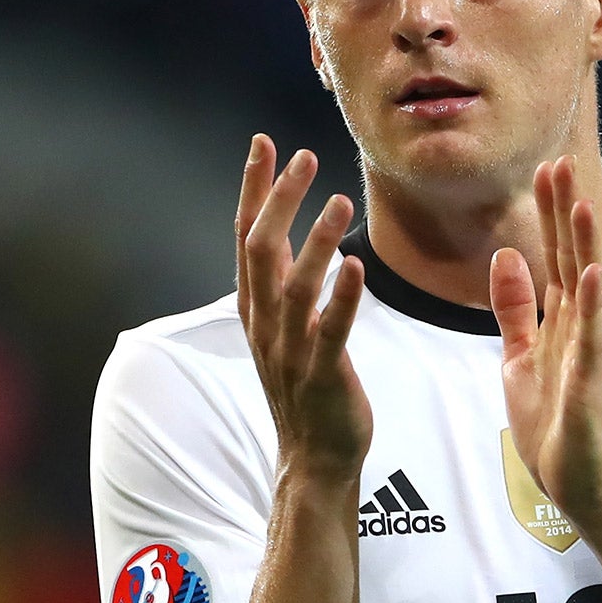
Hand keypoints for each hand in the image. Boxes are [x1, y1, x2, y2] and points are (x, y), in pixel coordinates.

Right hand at [236, 136, 370, 480]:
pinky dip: (340, 298)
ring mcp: (290, 351)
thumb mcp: (284, 328)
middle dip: (280, 200)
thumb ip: (282, 283)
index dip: (254, 189)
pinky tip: (355, 266)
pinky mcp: (322, 376)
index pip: (246, 237)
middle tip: (303, 156)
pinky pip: (330, 331)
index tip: (264, 143)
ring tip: (338, 199)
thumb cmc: (306, 388)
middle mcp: (265, 325)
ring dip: (314, 241)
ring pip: (295, 287)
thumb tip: (279, 231)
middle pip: (263, 250)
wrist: (314, 459)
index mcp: (256, 309)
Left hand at [489, 157, 601, 526]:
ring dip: (584, 248)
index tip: (545, 168)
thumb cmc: (553, 425)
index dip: (549, 213)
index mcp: (561, 322)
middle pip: (572, 259)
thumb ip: (515, 309)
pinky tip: (594, 274)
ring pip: (587, 290)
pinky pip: (593, 340)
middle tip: (559, 162)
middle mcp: (580, 329)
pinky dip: (594, 306)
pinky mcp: (590, 383)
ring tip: (581, 203)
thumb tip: (506, 255)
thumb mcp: (520, 357)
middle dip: (564, 213)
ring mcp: (588, 354)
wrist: (576, 484)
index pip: (556, 255)